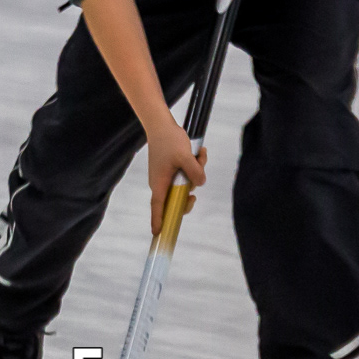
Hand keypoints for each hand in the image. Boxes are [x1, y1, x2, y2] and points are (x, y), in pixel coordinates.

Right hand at [144, 117, 206, 235]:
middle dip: (190, 194)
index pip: (158, 207)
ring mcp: (167, 176)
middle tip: (195, 189)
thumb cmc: (169, 141)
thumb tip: (200, 184)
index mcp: (160, 183)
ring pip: (185, 185)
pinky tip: (198, 153)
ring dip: (196, 173)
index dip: (159, 220)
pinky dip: (194, 166)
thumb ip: (195, 173)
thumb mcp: (185, 157)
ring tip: (198, 156)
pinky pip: (186, 175)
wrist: (162, 124)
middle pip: (177, 199)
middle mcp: (162, 183)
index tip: (159, 234)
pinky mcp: (173, 170)